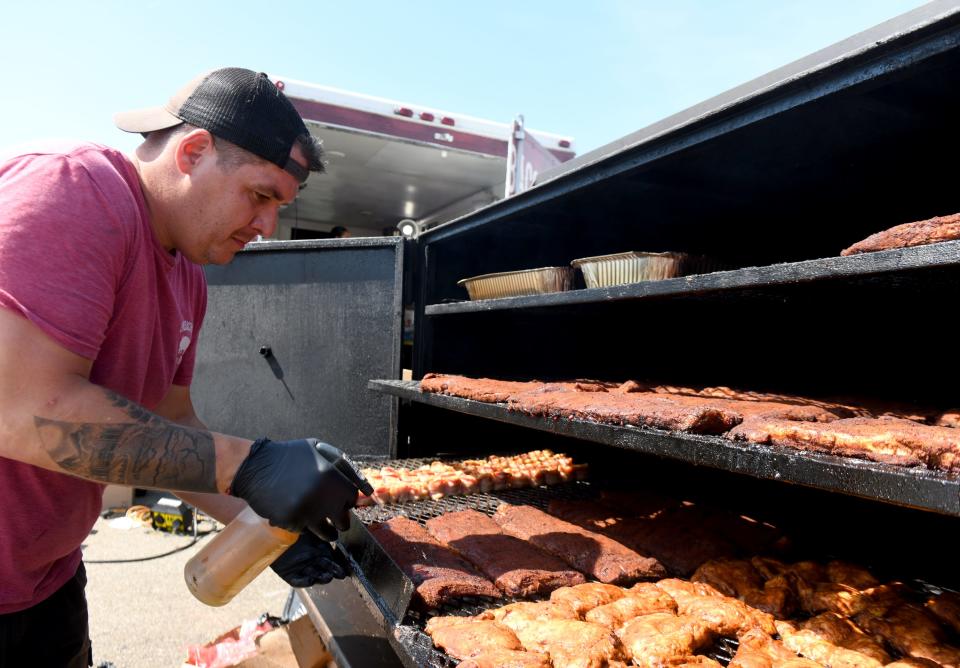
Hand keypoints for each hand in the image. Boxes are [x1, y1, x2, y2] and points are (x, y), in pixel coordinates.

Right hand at [230, 438, 370, 533]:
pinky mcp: (290, 522)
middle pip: (343, 520)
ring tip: (323, 527)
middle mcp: (321, 496)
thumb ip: (342, 464)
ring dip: (326, 531)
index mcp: (331, 476)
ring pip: (326, 533)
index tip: (342, 502)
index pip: (352, 499)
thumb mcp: (318, 448)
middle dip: (339, 519)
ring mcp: (305, 511)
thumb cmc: (289, 455)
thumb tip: (363, 487)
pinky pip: (304, 531)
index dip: (347, 501)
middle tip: (333, 517)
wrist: (254, 466)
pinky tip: (297, 516)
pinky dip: (303, 526)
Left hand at [271, 530, 347, 586]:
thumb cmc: (294, 527)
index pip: (332, 561)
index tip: (344, 570)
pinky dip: (305, 581)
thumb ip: (324, 531)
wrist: (273, 530)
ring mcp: (301, 568)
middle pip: (325, 569)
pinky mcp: (289, 574)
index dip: (338, 566)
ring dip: (322, 578)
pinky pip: (298, 581)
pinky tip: (312, 579)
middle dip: (333, 572)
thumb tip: (335, 533)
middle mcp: (311, 560)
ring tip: (327, 577)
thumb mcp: (313, 529)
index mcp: (319, 550)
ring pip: (314, 575)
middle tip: (339, 574)